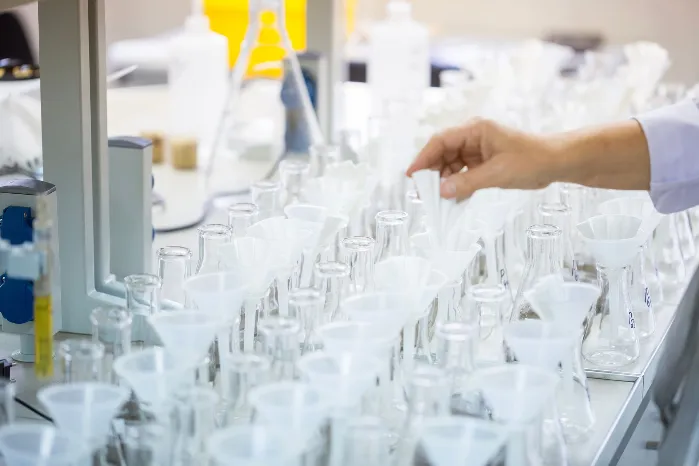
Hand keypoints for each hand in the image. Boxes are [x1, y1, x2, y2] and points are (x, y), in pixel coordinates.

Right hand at [406, 119, 560, 200]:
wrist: (556, 162)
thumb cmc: (532, 160)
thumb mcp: (497, 173)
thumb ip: (467, 182)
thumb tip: (442, 191)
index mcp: (475, 130)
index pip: (441, 141)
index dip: (423, 157)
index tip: (413, 175)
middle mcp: (473, 137)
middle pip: (442, 152)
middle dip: (432, 172)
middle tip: (424, 192)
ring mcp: (478, 149)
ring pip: (451, 164)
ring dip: (445, 180)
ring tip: (440, 199)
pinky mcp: (483, 162)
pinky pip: (462, 172)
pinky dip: (457, 184)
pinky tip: (454, 198)